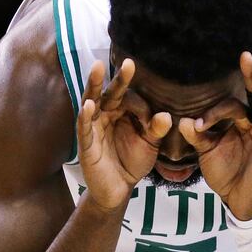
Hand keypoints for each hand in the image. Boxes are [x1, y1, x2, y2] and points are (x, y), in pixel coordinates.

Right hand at [78, 59, 171, 209]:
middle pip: (109, 92)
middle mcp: (105, 115)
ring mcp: (93, 127)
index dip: (142, 106)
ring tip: (97, 68)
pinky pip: (84, 127)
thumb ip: (156, 130)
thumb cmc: (132, 161)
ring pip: (92, 102)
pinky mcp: (86, 143)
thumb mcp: (149, 145)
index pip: (130, 98)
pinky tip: (88, 104)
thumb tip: (167, 116)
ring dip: (94, 86)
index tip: (152, 120)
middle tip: (128, 62)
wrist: (119, 189)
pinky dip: (85, 115)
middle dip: (117, 78)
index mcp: (121, 112)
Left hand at [178, 53, 251, 220]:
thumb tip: (184, 121)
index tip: (197, 125)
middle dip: (251, 76)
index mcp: (239, 122)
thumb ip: (197, 136)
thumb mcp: (206, 152)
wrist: (235, 200)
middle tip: (245, 54)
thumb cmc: (225, 172)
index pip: (228, 106)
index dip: (213, 114)